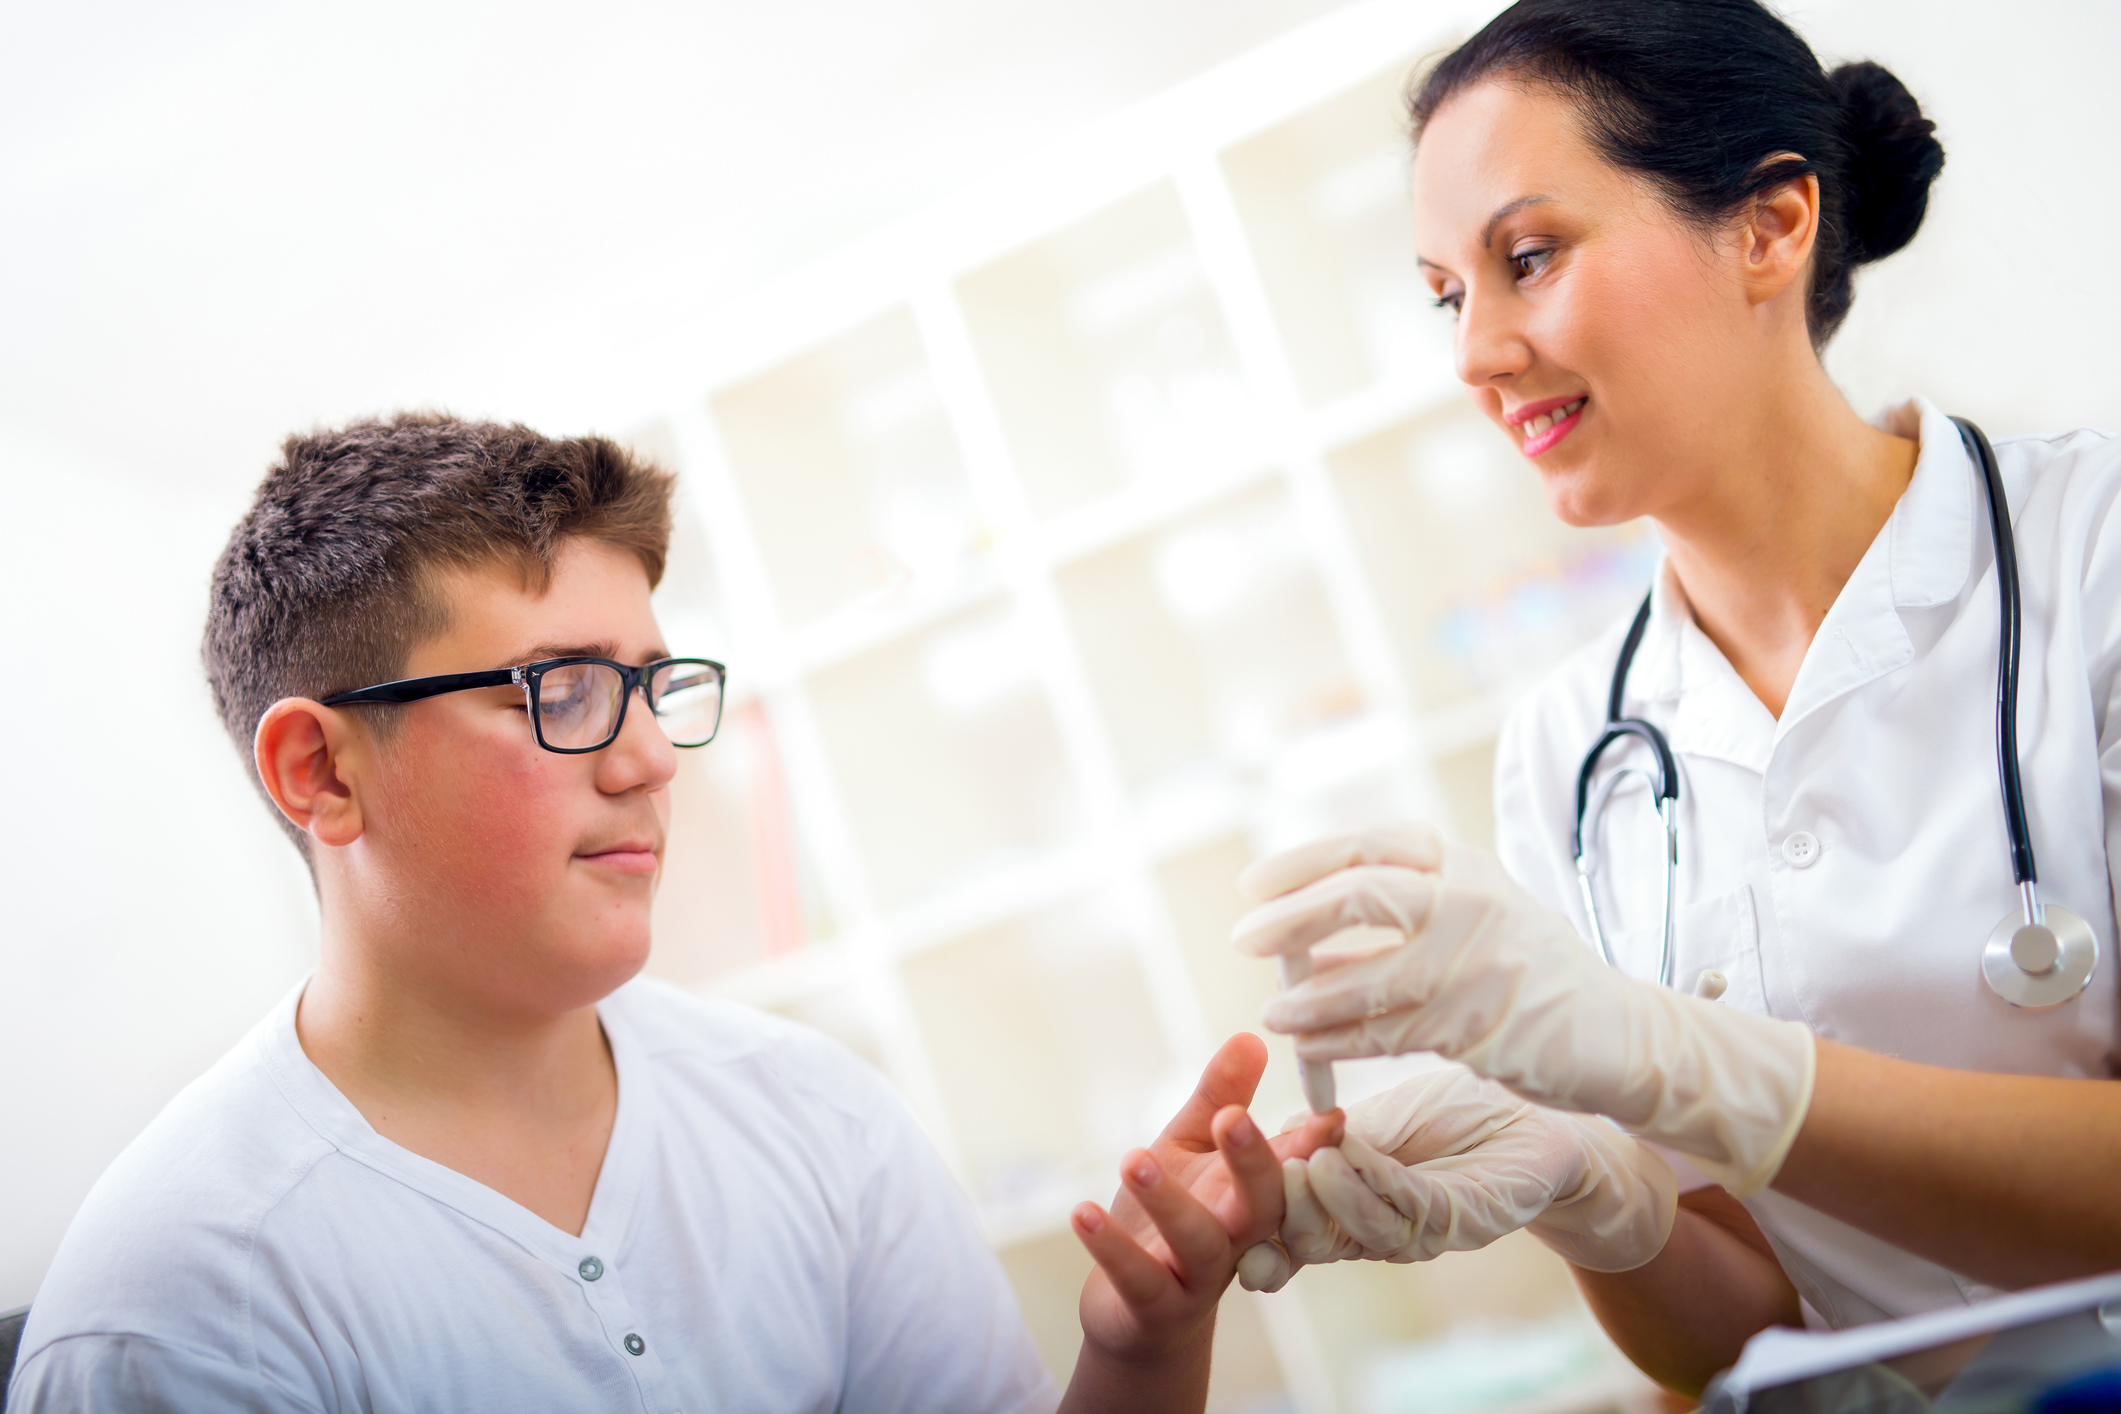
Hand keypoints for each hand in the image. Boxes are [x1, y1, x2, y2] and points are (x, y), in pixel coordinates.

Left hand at [1070, 1035, 1341, 1365]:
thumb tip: (1251, 1037)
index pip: (1289, 1167)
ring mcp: (1197, 1276)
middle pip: (1260, 1204)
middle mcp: (1234, 1237)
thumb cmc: (1171, 1220)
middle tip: (1233, 1117)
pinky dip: (1111, 1249)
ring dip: (1168, 1201)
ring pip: (1197, 1242)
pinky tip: (1082, 1212)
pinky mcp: (1154, 1306)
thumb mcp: (1190, 1149)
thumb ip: (1220, 1098)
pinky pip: (1138, 1278)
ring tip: (1135, 1157)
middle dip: (1251, 1161)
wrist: (1136, 1311)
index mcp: (1248, 1195)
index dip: (1310, 1143)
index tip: (1328, 1116)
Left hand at [1231, 825, 1813, 1196]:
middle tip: (1244, 938)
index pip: (1366, 847)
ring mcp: (1478, 963)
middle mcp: (1471, 900)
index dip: (1300, 864)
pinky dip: (1341, 1039)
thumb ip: (1400, 911)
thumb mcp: (1472, 913)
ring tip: (1274, 1011)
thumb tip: (1301, 931)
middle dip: (1291, 917)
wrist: (1617, 1032)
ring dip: (1310, 997)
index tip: (1252, 886)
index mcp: (1462, 862)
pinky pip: (1389, 1033)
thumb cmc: (1527, 970)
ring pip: (1370, 976)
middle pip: (1361, 894)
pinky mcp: (1480, 1026)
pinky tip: (1311, 1045)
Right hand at [1236, 1065, 1676, 1291]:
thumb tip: (1262, 1139)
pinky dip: (1373, 1184)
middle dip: (1272, 1213)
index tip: (1205, 1199)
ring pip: (1354, 1230)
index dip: (1247, 1212)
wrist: (1551, 1123)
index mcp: (1349, 1200)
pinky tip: (1347, 1154)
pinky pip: (1408, 1210)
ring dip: (1322, 1199)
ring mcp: (1418, 1229)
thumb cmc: (1464, 1113)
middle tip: (1241, 1185)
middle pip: (1309, 1235)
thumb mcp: (1379, 1117)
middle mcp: (1377, 1225)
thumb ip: (1323, 1134)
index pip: (1285, 1215)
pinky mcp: (1461, 1221)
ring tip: (1299, 1163)